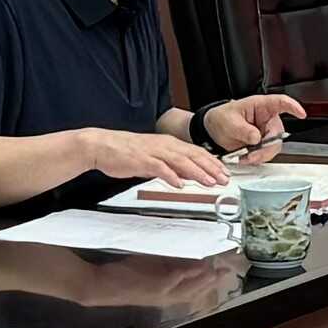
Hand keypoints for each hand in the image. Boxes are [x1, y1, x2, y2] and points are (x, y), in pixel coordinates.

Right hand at [79, 127, 233, 188]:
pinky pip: (159, 168)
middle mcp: (164, 146)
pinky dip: (170, 175)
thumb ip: (172, 164)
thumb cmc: (126, 152)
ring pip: (180, 161)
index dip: (212, 162)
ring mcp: (153, 152)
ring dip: (196, 172)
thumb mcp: (155, 156)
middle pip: (192, 155)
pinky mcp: (141, 160)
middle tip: (224, 178)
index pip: (196, 152)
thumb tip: (189, 174)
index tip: (224, 172)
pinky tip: (179, 183)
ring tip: (209, 182)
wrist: (102, 146)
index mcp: (168, 144)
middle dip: (210, 168)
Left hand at [205, 93, 304, 157]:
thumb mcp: (229, 122)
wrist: (215, 130)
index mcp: (261, 106)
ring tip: (246, 157)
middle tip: (252, 154)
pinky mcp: (264, 144)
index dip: (293, 107)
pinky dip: (257, 159)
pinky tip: (246, 158)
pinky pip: (267, 154)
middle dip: (266, 147)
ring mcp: (267, 132)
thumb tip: (256, 138)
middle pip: (277, 133)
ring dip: (261, 155)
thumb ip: (243, 130)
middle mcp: (267, 119)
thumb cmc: (223, 118)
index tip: (301, 114)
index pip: (281, 102)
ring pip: (274, 146)